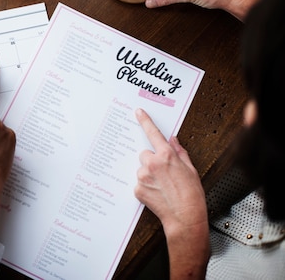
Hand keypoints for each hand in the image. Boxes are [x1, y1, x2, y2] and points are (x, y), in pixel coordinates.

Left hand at [134, 108, 208, 279]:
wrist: (185, 217)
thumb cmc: (191, 194)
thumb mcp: (190, 169)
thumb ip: (179, 152)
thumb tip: (172, 140)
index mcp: (167, 155)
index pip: (153, 133)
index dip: (145, 121)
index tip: (138, 112)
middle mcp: (152, 163)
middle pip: (145, 154)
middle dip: (152, 161)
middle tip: (163, 174)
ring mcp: (143, 176)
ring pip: (141, 169)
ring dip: (148, 174)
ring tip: (162, 186)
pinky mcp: (137, 188)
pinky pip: (139, 182)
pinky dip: (145, 187)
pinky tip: (156, 193)